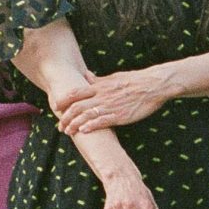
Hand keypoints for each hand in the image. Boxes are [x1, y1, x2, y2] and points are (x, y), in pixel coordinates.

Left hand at [58, 67, 178, 133]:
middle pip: (77, 106)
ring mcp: (110, 106)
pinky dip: (91, 126)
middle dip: (66, 117)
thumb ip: (98, 81)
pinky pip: (102, 121)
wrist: (153, 85)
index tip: (55, 107)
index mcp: (99, 86)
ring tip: (67, 131)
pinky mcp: (120, 115)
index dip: (63, 100)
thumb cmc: (134, 81)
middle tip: (60, 126)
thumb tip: (86, 76)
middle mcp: (101, 95)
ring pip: (86, 115)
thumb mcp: (113, 77)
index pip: (75, 92)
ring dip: (75, 124)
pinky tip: (83, 131)